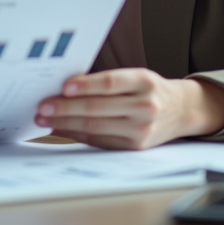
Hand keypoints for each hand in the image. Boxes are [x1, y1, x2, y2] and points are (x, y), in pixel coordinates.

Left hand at [34, 68, 223, 149]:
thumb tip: (65, 89)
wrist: (180, 111)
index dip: (85, 85)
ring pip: (95, 126)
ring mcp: (141, 129)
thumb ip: (106, 82)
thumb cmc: (149, 90)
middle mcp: (145, 106)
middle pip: (98, 108)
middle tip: (43, 106)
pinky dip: (76, 134)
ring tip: (45, 118)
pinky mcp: (135, 147)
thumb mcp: (136, 77)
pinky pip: (99, 141)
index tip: (63, 87)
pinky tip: (61, 128)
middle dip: (65, 107)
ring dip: (65, 123)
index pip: (110, 83)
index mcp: (144, 82)